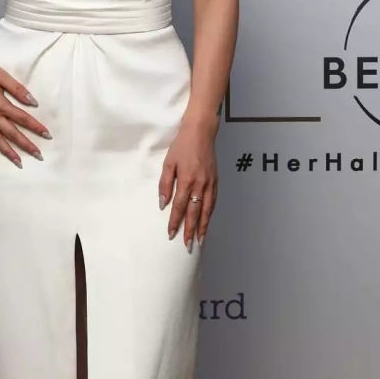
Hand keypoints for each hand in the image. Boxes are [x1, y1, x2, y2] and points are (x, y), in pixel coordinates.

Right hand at [0, 53, 49, 166]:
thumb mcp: (3, 76)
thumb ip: (18, 90)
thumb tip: (33, 102)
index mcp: (0, 104)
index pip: (22, 118)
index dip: (36, 127)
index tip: (47, 135)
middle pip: (12, 133)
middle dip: (26, 145)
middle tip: (38, 155)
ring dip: (8, 152)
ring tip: (19, 163)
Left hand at [158, 116, 217, 247]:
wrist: (201, 132)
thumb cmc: (182, 146)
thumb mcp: (168, 163)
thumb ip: (165, 184)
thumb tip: (163, 203)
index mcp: (187, 180)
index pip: (180, 207)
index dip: (175, 222)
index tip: (171, 234)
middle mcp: (200, 185)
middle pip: (195, 213)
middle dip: (191, 231)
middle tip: (188, 245)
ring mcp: (210, 183)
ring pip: (207, 210)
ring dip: (203, 226)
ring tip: (200, 240)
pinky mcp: (215, 181)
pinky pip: (213, 202)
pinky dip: (210, 214)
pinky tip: (207, 221)